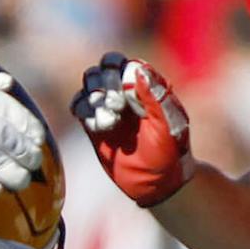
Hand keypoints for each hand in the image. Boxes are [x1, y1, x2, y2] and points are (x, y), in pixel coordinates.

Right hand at [71, 53, 192, 206]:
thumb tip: (138, 69)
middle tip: (116, 106)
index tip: (130, 98)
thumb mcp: (168, 125)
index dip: (121, 75)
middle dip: (105, 83)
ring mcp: (109, 107)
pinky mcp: (94, 125)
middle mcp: (127, 92)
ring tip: (110, 120)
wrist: (157, 183)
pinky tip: (100, 126)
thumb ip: (155, 96)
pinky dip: (83, 110)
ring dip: (94, 97)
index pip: (125, 64)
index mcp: (147, 86)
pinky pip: (79, 105)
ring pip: (90, 84)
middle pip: (103, 69)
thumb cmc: (170, 152)